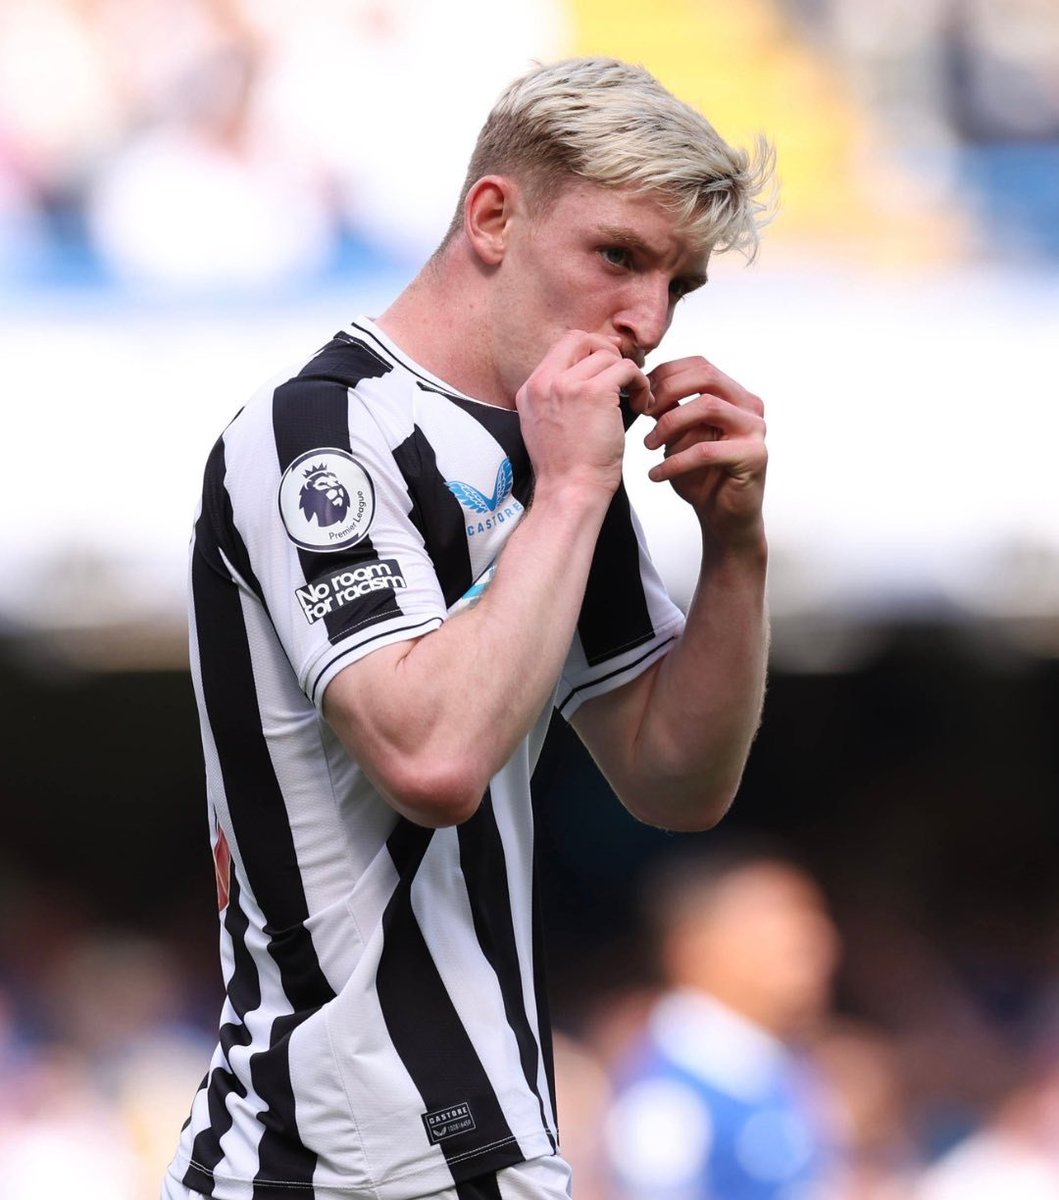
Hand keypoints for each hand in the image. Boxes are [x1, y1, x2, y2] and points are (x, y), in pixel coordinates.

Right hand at [515, 331, 649, 500]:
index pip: (562, 346)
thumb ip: (559, 396)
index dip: (590, 349)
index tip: (608, 366)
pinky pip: (627, 369)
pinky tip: (641, 404)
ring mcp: (567, 385)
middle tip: (624, 375)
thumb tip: (588, 372)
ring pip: (608, 355)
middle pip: (582, 338)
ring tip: (635, 398)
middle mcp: (545, 382)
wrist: (569, 491)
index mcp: (531, 389)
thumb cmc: (566, 469)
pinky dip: (641, 383)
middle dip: (608, 352)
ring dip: (629, 374)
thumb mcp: (547, 425)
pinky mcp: (594, 393)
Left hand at [642, 356, 766, 546]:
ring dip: (669, 424)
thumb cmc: (702, 477)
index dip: (666, 374)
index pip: (700, 365)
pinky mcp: (754, 456)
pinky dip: (675, 462)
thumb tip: (644, 389)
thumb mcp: (680, 437)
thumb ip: (671, 412)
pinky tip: (657, 474)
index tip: (640, 395)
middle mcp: (749, 406)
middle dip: (667, 391)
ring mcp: (755, 429)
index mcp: (734, 395)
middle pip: (706, 376)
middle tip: (643, 413)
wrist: (724, 518)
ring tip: (648, 445)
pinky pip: (706, 450)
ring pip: (707, 407)